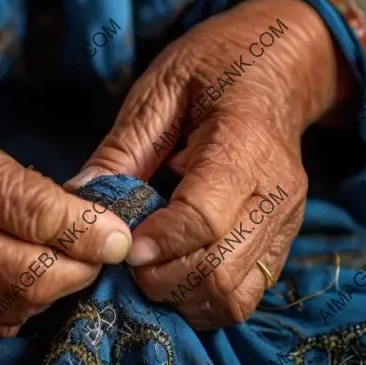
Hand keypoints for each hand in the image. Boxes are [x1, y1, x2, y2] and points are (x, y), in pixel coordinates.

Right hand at [0, 98, 131, 340]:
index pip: (40, 214)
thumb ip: (25, 187)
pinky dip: (19, 308)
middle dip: (82, 269)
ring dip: (55, 290)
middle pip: (32, 273)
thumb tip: (82, 222)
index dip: (90, 231)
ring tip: (69, 266)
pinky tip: (28, 285)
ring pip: (14, 305)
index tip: (121, 238)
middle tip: (101, 254)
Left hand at [67, 0, 355, 328]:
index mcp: (244, 145)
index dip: (154, 241)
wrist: (277, 67)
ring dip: (178, 294)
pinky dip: (201, 296)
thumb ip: (122, 149)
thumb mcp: (160, 91)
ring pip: (232, 297)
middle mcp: (276, 193)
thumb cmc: (214, 67)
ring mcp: (286, 220)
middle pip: (217, 272)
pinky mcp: (283, 237)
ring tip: (150, 262)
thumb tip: (80, 199)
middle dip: (158, 277)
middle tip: (126, 252)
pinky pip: (244, 295)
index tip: (119, 243)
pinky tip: (176, 266)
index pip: (202, 219)